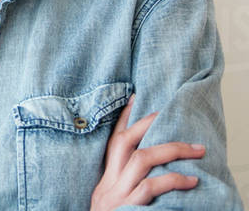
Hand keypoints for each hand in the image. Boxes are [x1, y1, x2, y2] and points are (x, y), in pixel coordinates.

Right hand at [90, 93, 206, 209]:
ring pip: (141, 160)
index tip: (136, 100)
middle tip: (172, 116)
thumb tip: (149, 175)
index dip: (124, 120)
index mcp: (104, 183)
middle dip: (148, 125)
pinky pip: (150, 188)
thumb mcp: (110, 207)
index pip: (112, 143)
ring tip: (195, 149)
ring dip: (170, 149)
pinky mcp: (128, 209)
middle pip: (124, 143)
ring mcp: (117, 196)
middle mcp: (108, 185)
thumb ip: (123, 191)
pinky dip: (172, 180)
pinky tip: (191, 180)